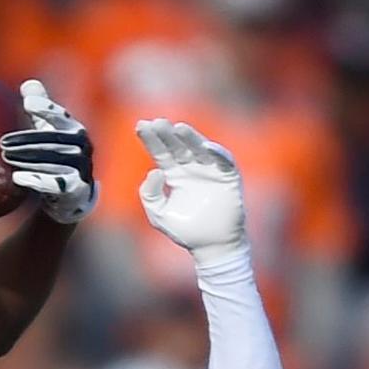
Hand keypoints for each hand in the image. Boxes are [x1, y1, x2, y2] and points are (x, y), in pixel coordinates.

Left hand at [0, 80, 96, 223]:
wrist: (72, 193)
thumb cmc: (57, 156)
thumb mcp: (51, 130)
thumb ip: (42, 107)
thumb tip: (28, 84)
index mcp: (75, 129)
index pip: (60, 116)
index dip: (46, 108)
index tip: (27, 104)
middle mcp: (82, 147)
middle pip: (52, 140)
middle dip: (26, 140)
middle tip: (2, 142)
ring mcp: (81, 168)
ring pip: (52, 161)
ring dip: (27, 159)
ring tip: (6, 157)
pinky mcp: (75, 188)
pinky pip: (55, 183)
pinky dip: (36, 180)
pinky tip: (17, 177)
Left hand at [136, 118, 247, 264]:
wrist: (211, 246)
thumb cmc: (184, 230)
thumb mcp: (158, 214)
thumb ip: (150, 195)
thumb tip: (155, 172)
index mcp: (173, 174)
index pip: (160, 152)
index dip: (151, 139)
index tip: (140, 126)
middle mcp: (191, 168)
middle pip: (178, 146)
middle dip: (167, 134)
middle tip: (157, 122)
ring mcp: (210, 170)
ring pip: (199, 149)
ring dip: (191, 137)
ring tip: (179, 128)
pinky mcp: (228, 177)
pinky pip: (223, 161)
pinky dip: (216, 153)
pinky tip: (205, 147)